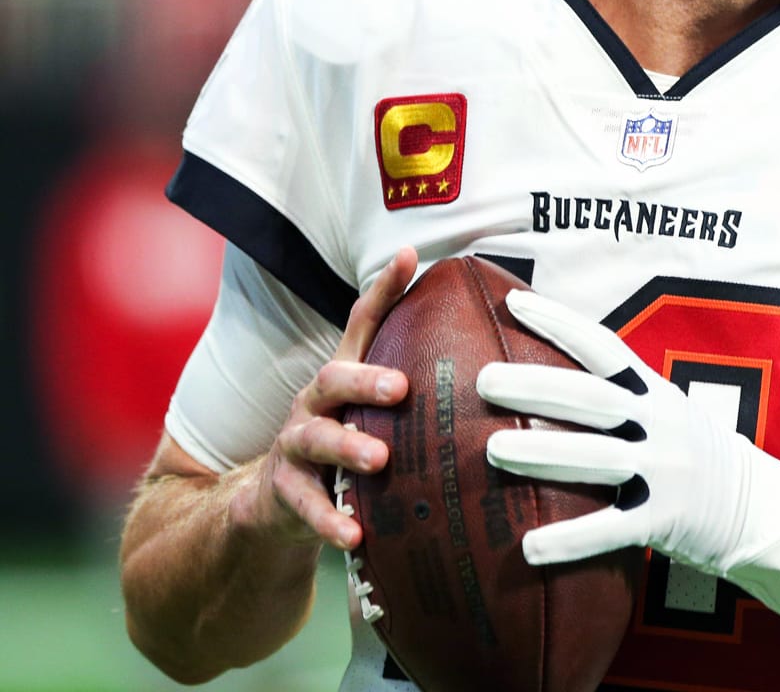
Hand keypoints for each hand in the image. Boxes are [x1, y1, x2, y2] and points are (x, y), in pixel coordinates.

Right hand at [232, 249, 416, 550]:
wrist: (273, 503)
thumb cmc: (345, 443)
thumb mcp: (372, 409)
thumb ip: (416, 381)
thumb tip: (492, 354)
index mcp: (344, 378)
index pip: (362, 324)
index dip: (382, 290)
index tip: (407, 257)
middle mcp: (315, 403)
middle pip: (334, 378)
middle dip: (365, 380)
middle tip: (400, 388)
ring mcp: (296, 446)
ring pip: (316, 440)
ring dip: (347, 449)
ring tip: (377, 459)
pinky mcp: (285, 491)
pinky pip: (306, 505)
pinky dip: (330, 520)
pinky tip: (354, 536)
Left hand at [477, 291, 752, 568]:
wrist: (758, 508)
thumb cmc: (694, 458)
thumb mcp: (668, 414)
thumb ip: (622, 399)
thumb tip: (547, 380)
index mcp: (656, 394)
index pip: (605, 348)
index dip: (561, 324)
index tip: (515, 304)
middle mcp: (661, 425)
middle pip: (592, 399)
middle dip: (537, 386)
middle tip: (484, 380)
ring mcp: (665, 471)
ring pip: (597, 458)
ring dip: (543, 453)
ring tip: (492, 450)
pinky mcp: (665, 519)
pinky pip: (611, 528)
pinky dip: (570, 540)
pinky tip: (529, 547)